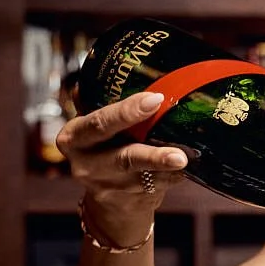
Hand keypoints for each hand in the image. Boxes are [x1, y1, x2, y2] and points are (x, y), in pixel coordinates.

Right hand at [56, 92, 189, 243]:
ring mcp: (107, 186)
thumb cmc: (105, 147)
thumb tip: (126, 64)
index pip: (98, 123)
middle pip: (122, 157)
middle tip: (178, 152)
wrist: (107, 198)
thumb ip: (104, 102)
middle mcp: (86, 165)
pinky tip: (190, 168)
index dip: (126, 112)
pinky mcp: (128, 200)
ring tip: (186, 160)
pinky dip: (175, 176)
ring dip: (167, 168)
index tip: (155, 99)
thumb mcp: (95, 127)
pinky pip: (157, 186)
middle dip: (152, 155)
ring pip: (143, 175)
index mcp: (74, 137)